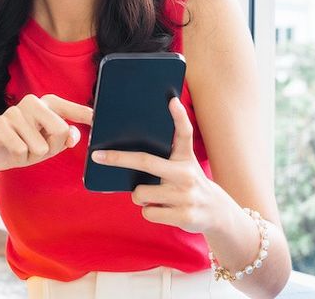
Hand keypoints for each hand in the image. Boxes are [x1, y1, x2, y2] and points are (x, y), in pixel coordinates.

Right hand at [0, 94, 93, 176]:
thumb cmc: (23, 146)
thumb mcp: (48, 145)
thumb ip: (64, 139)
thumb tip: (72, 134)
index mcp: (46, 104)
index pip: (69, 109)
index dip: (84, 115)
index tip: (97, 118)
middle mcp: (31, 102)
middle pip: (59, 130)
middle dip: (51, 148)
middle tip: (35, 148)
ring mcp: (14, 111)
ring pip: (40, 146)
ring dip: (31, 155)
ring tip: (20, 148)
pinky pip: (21, 150)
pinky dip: (18, 157)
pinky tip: (9, 150)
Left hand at [91, 97, 227, 233]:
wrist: (216, 212)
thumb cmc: (188, 183)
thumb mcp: (183, 165)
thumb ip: (165, 156)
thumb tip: (128, 154)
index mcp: (185, 157)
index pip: (184, 133)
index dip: (179, 116)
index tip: (171, 100)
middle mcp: (186, 173)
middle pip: (145, 161)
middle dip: (118, 158)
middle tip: (98, 156)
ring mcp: (185, 195)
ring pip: (140, 193)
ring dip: (139, 196)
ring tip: (155, 196)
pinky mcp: (184, 215)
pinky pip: (148, 212)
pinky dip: (149, 211)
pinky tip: (163, 209)